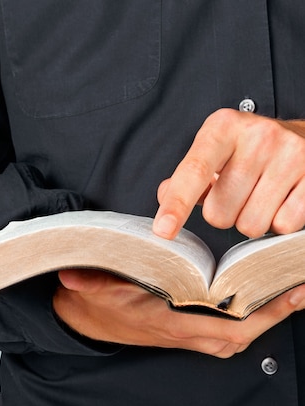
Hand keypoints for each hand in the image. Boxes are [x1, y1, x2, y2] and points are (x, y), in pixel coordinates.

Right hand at [54, 269, 304, 357]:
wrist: (87, 319)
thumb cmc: (96, 303)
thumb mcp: (91, 288)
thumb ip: (87, 282)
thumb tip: (70, 276)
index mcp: (167, 322)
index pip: (225, 328)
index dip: (260, 316)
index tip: (285, 295)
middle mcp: (182, 333)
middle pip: (242, 336)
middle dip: (275, 315)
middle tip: (300, 289)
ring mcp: (186, 336)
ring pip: (237, 338)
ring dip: (265, 320)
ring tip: (288, 295)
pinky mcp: (186, 332)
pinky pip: (227, 335)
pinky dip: (248, 323)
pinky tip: (258, 305)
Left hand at [153, 109, 304, 238]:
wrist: (303, 137)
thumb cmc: (247, 150)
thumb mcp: (212, 151)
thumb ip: (185, 177)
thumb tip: (164, 195)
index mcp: (223, 127)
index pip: (194, 172)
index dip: (177, 205)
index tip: (163, 231)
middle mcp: (259, 136)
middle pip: (219, 213)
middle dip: (222, 214)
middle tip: (236, 192)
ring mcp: (292, 155)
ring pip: (250, 225)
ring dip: (249, 220)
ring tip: (259, 194)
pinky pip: (283, 226)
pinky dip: (278, 221)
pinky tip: (281, 199)